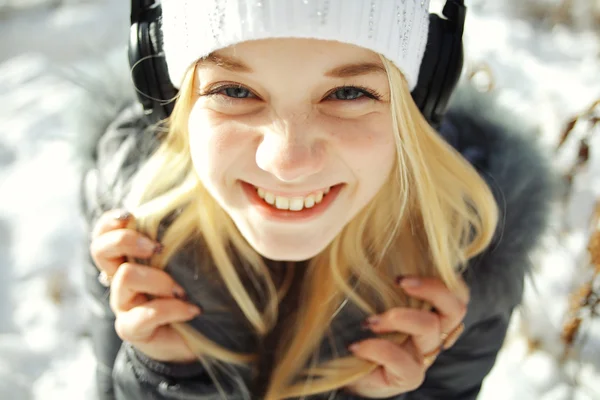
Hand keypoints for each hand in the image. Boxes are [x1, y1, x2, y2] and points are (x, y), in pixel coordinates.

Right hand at [89, 209, 201, 362]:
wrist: (193, 339)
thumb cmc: (190, 292)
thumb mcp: (183, 264)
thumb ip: (178, 242)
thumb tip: (195, 210)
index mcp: (128, 259)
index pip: (103, 233)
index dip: (111, 221)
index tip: (131, 215)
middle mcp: (119, 280)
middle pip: (100, 249)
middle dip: (127, 240)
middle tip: (158, 248)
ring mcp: (122, 305)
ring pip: (126, 276)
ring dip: (160, 280)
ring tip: (183, 290)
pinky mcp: (131, 329)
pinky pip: (146, 314)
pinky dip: (173, 309)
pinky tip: (193, 310)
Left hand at [344, 277, 468, 397]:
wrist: (353, 374)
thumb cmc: (363, 333)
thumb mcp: (371, 304)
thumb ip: (378, 284)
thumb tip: (362, 249)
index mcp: (429, 313)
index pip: (455, 292)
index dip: (440, 278)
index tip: (405, 272)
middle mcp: (432, 334)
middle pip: (456, 307)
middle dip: (432, 288)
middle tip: (400, 281)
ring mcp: (423, 355)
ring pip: (430, 327)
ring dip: (398, 316)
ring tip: (369, 321)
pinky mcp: (410, 376)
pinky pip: (402, 360)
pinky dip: (376, 348)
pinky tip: (356, 347)